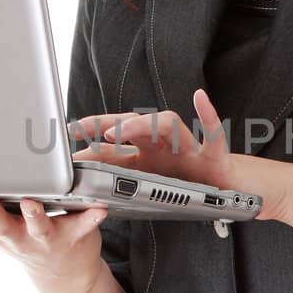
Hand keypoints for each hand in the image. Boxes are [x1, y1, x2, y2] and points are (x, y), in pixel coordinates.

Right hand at [0, 146, 118, 292]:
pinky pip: (83, 225)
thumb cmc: (15, 240)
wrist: (63, 276)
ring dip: (33, 215)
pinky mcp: (73, 236)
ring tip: (31, 202)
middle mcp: (12, 237)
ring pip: (35, 227)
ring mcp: (43, 239)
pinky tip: (98, 208)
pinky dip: (90, 218)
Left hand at [71, 88, 237, 190]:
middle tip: (81, 127)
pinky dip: (209, 115)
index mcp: (147, 153)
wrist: (225, 194)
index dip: (92, 134)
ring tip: (119, 131)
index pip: (117, 139)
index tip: (67, 132)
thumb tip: (83, 173)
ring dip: (143, 125)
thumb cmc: (186, 186)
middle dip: (107, 124)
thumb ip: (119, 176)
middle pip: (135, 124)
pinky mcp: (213, 155)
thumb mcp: (148, 183)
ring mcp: (188, 147)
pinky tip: (200, 98)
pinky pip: (213, 134)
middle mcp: (164, 145)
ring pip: (167, 125)